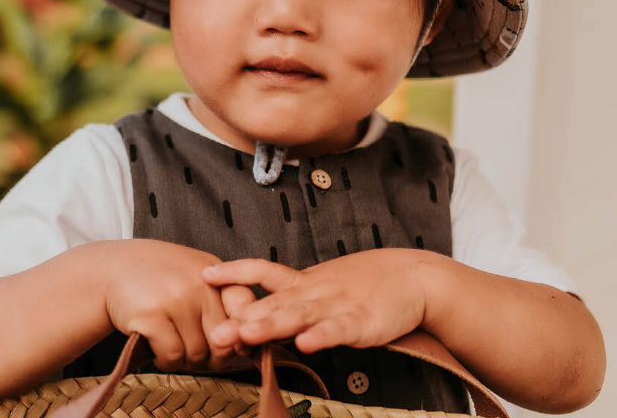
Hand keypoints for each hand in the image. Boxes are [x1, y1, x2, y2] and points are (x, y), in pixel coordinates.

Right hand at [104, 239, 256, 370]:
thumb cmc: (160, 278)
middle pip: (223, 340)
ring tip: (174, 347)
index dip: (240, 333)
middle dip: (212, 355)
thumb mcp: (196, 276)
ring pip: (198, 353)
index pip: (245, 308)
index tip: (229, 343)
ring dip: (186, 360)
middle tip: (196, 352)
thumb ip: (221, 300)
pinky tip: (159, 349)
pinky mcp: (152, 315)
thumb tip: (244, 345)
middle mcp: (200, 283)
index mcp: (216, 273)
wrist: (114, 269)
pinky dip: (167, 361)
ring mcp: (177, 298)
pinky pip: (173, 356)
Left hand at [201, 248, 430, 353]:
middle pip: (274, 302)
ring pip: (300, 315)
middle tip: (214, 333)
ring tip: (247, 335)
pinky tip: (307, 345)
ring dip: (272, 325)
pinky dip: (323, 336)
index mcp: (304, 282)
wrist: (411, 276)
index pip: (263, 271)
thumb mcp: (323, 286)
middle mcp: (315, 291)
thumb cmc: (364, 284)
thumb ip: (293, 299)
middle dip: (243, 318)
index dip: (235, 272)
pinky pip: (338, 329)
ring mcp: (337, 306)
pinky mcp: (361, 322)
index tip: (205, 274)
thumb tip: (255, 316)